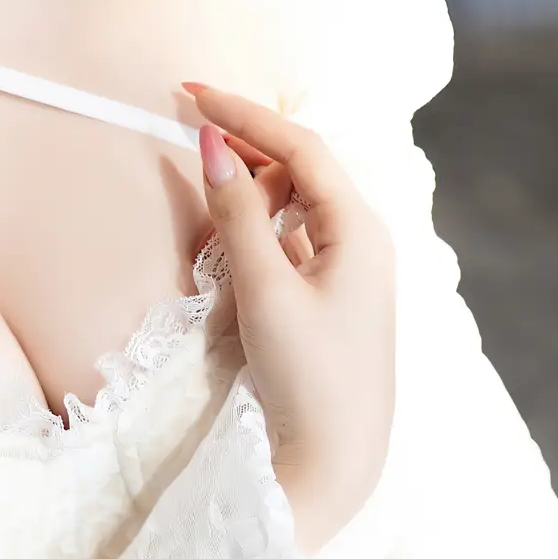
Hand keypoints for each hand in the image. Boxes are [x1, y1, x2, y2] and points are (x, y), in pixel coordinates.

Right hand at [183, 84, 396, 553]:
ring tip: (211, 225)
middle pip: (302, 172)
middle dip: (248, 158)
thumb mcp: (265, 291)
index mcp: (360, 229)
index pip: (301, 146)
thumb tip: (215, 146)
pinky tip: (234, 261)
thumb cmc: (308, 379)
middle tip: (194, 153)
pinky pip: (295, 249)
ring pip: (297, 212)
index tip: (192, 95)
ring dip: (252, 205)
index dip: (245, 115)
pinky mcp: (335, 305)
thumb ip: (237, 215)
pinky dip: (261, 242)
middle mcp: (365, 243)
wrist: (336, 463)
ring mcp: (353, 275)